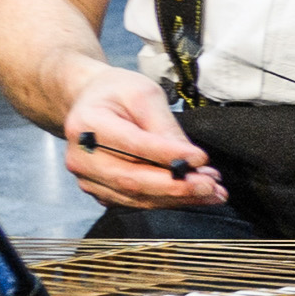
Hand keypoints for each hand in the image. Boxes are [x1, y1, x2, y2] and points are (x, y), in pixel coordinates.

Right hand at [60, 68, 226, 211]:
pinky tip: (194, 194)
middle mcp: (81, 158)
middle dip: (176, 186)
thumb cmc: (117, 93)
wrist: (91, 102)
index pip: (133, 146)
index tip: (200, 158)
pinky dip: (167, 200)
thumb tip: (190, 159)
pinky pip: (135, 201)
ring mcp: (89, 178)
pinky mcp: (101, 191)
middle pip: (131, 180)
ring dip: (177, 197)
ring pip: (136, 196)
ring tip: (212, 192)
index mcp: (88, 126)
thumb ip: (165, 126)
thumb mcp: (144, 94)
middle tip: (210, 185)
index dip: (168, 155)